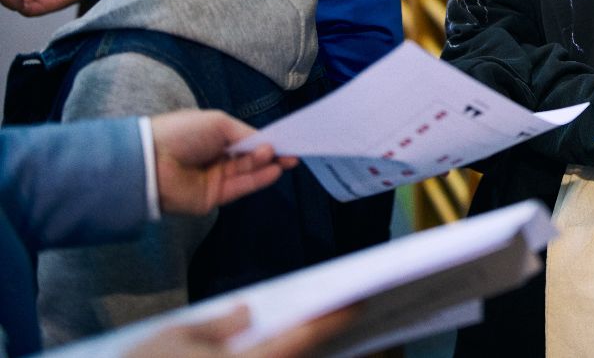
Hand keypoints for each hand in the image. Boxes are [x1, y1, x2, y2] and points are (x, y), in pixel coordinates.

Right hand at [127, 303, 355, 357]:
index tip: (358, 301)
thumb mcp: (174, 336)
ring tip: (314, 329)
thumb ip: (218, 325)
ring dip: (300, 350)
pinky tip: (279, 344)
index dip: (332, 318)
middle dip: (322, 341)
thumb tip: (246, 312)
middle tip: (342, 313)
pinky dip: (277, 354)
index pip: (302, 338)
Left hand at [150, 110, 296, 215]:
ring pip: (247, 172)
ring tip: (284, 158)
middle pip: (249, 157)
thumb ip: (246, 134)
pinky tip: (274, 170)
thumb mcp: (218, 123)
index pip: (245, 140)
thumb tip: (267, 142)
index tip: (288, 139)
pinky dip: (259, 179)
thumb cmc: (183, 133)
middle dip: (271, 153)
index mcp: (213, 138)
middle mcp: (215, 158)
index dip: (266, 140)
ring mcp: (215, 179)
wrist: (152, 161)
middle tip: (292, 151)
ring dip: (267, 164)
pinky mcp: (213, 197)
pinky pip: (240, 187)